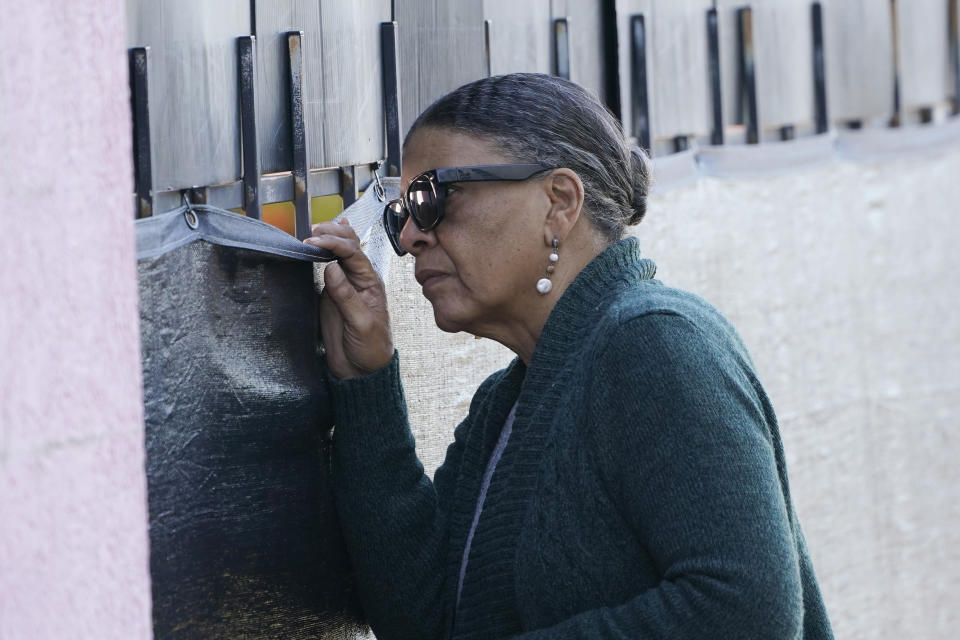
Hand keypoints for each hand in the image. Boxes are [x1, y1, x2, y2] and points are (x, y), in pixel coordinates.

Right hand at [305, 218, 393, 378]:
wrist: (361, 369)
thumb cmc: (370, 348)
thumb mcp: (361, 324)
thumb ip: (347, 296)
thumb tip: (332, 267)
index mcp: (370, 282)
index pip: (354, 253)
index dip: (335, 243)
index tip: (315, 240)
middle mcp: (358, 279)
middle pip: (348, 245)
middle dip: (331, 234)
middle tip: (311, 233)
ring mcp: (344, 284)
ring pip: (339, 252)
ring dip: (328, 237)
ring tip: (313, 232)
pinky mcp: (330, 293)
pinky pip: (328, 266)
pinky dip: (325, 251)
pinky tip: (323, 237)